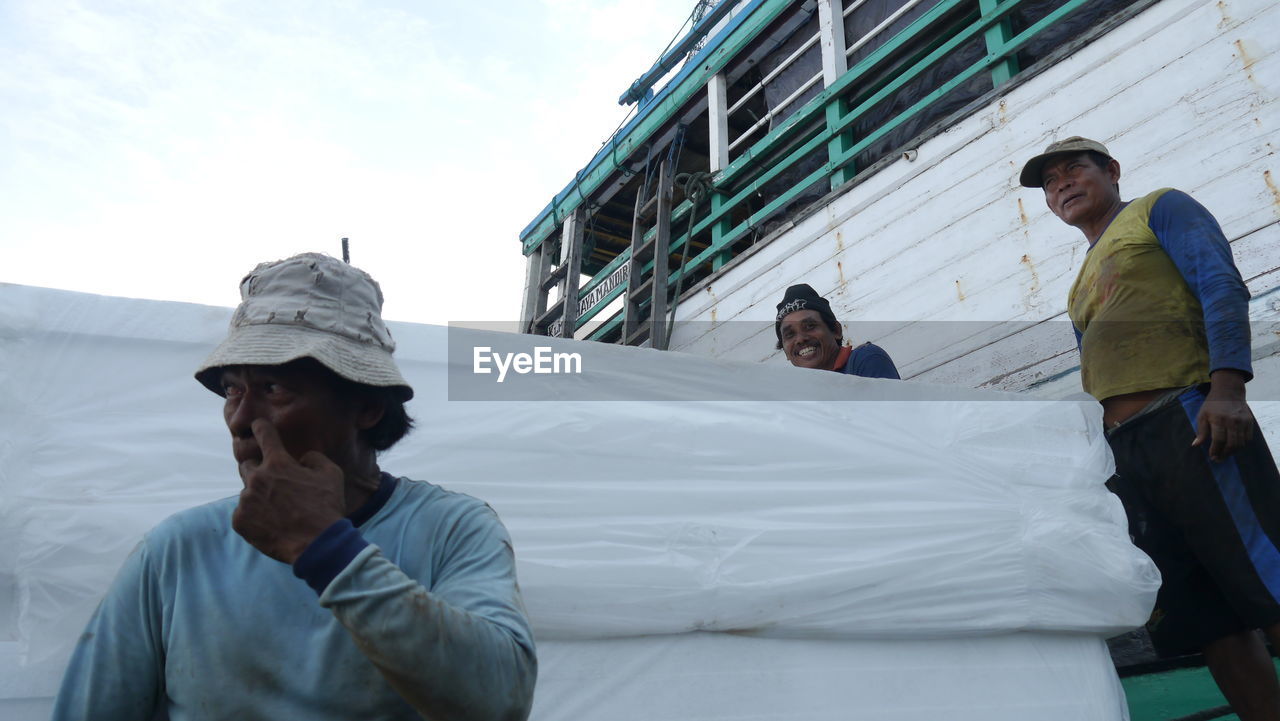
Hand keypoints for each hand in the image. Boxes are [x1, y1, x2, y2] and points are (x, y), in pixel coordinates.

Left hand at [232, 419, 345, 563]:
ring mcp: (246, 500)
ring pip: (247, 492)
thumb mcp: (332, 474)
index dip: (260, 427)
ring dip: (259, 496)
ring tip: (278, 512)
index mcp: (278, 463)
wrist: (316, 544)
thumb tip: (302, 459)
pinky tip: (271, 524)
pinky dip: (254, 517)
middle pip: (247, 464)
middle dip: (259, 470)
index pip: (263, 433)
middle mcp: (257, 478)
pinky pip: (243, 513)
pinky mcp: (239, 521)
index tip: (257, 425)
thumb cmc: (326, 507)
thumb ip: (313, 458)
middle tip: (276, 485)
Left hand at [1192, 370, 1253, 461]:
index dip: (1215, 450)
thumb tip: (1196, 445)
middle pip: (1231, 444)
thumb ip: (1201, 431)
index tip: (1212, 456)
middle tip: (1218, 459)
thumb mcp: (1202, 415)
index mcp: (1218, 419)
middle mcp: (1232, 421)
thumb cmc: (1212, 404)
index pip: (1218, 440)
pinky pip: (1248, 438)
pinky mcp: (1249, 421)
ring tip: (1225, 454)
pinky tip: (1234, 447)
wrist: (1229, 392)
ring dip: (1233, 452)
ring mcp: (1243, 421)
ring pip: (1241, 443)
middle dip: (1224, 454)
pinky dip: (1241, 445)